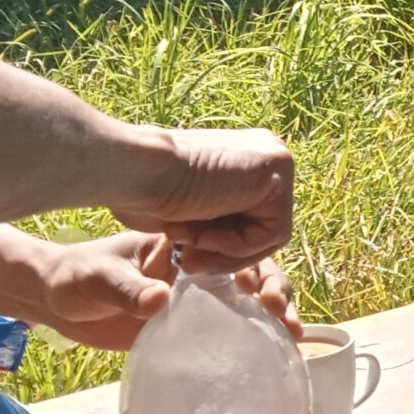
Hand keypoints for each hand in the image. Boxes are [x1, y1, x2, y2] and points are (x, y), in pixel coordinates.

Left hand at [31, 232, 301, 351]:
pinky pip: (228, 330)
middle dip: (276, 290)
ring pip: (246, 303)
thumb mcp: (95, 279)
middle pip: (251, 274)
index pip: (230, 248)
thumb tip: (159, 299)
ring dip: (273, 316)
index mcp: (181, 247)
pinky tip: (271, 356)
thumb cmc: (72, 278)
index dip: (255, 265)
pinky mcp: (186, 327)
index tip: (262, 288)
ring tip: (291, 336)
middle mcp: (194, 271)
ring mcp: (192, 300)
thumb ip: (126, 289)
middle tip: (281, 312)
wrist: (52, 304)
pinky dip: (253, 340)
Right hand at [107, 128, 293, 267]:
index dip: (220, 247)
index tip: (185, 257)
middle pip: (264, 226)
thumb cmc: (144, 192)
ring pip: (270, 234)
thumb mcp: (187, 212)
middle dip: (226, 253)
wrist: (135, 171)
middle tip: (187, 263)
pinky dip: (237, 246)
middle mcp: (264, 150)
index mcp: (243, 156)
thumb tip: (225, 240)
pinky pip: (273, 232)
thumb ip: (214, 220)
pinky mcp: (278, 170)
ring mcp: (275, 158)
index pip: (252, 218)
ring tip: (188, 248)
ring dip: (226, 252)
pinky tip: (202, 235)